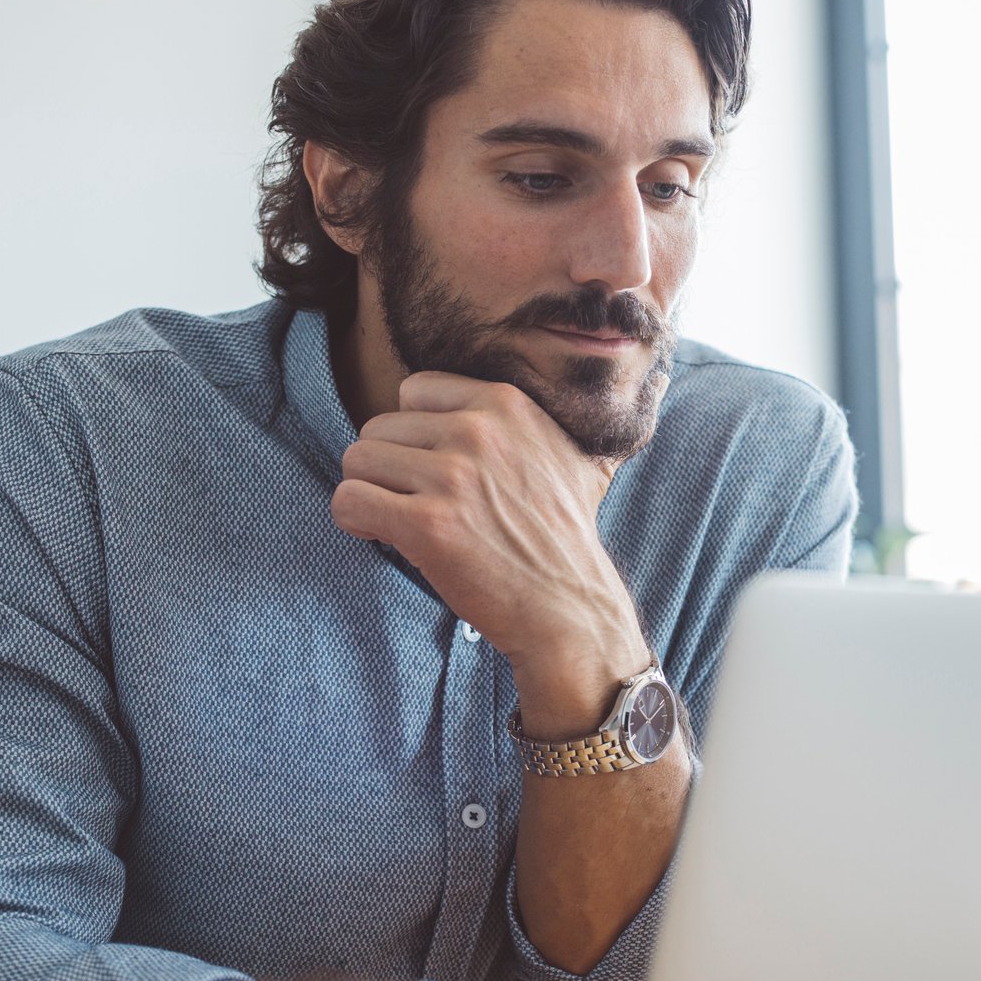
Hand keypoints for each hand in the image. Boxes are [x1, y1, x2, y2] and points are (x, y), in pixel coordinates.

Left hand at [331, 372, 651, 693]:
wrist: (569, 608)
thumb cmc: (562, 537)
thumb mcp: (571, 457)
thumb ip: (541, 420)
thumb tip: (631, 372)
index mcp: (506, 403)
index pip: (413, 390)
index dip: (415, 434)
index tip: (433, 470)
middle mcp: (477, 430)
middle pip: (378, 426)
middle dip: (390, 469)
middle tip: (420, 506)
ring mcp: (452, 476)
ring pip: (357, 461)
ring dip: (372, 495)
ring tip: (405, 523)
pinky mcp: (427, 524)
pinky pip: (349, 501)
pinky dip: (357, 522)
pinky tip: (387, 538)